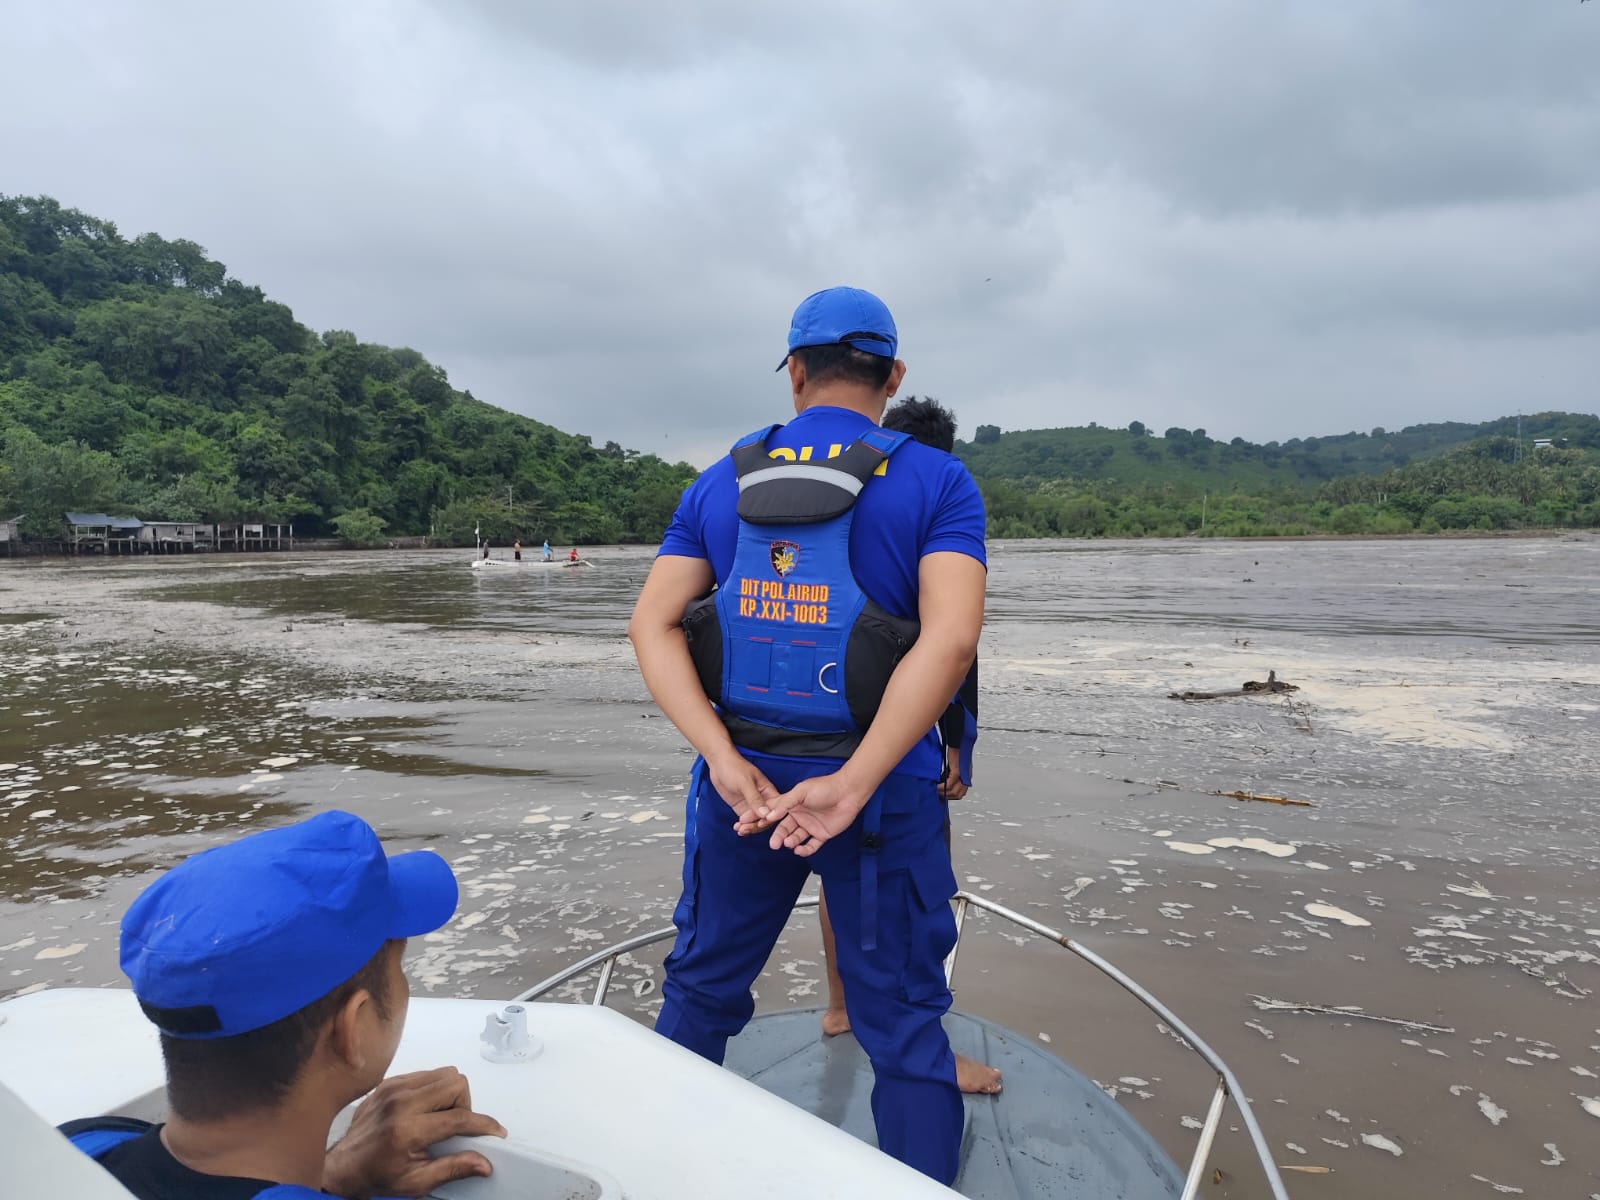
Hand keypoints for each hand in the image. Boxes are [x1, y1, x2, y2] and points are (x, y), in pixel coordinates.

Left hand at [322, 1068, 506, 1198]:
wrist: (343, 1167)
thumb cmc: (376, 1175)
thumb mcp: (417, 1182)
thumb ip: (453, 1169)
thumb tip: (483, 1163)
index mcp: (407, 1131)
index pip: (458, 1117)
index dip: (483, 1124)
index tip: (494, 1131)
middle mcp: (401, 1104)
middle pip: (456, 1085)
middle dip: (465, 1106)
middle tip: (456, 1126)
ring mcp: (393, 1089)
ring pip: (444, 1073)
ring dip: (451, 1094)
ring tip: (440, 1117)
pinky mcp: (389, 1082)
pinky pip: (426, 1073)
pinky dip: (434, 1088)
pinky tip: (426, 1109)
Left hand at [705, 749, 778, 825]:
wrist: (718, 764)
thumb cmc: (734, 767)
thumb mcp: (745, 783)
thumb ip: (755, 799)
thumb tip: (765, 814)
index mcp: (769, 791)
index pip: (775, 809)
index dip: (770, 818)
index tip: (761, 823)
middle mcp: (763, 800)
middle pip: (766, 818)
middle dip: (757, 825)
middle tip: (746, 828)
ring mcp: (752, 805)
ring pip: (756, 822)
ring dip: (749, 828)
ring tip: (740, 829)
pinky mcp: (742, 808)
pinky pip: (746, 821)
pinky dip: (743, 826)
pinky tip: (737, 828)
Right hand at [737, 771, 871, 856]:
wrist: (848, 792)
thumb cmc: (825, 787)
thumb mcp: (801, 791)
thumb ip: (785, 804)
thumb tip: (769, 815)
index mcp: (791, 804)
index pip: (772, 813)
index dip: (759, 819)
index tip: (745, 824)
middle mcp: (799, 816)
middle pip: (783, 829)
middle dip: (776, 836)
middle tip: (772, 844)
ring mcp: (810, 826)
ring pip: (795, 838)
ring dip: (789, 841)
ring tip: (787, 842)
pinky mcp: (822, 835)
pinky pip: (811, 846)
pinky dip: (805, 849)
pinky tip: (799, 849)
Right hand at [938, 747, 967, 800]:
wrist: (959, 742)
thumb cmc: (957, 752)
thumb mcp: (955, 767)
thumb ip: (952, 775)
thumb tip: (943, 783)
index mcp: (966, 778)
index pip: (961, 793)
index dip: (951, 796)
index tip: (943, 795)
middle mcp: (966, 778)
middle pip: (958, 795)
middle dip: (947, 796)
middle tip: (938, 794)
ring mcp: (962, 776)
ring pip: (954, 792)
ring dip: (943, 793)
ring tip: (936, 790)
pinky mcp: (957, 772)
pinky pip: (949, 784)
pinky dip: (942, 787)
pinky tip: (937, 785)